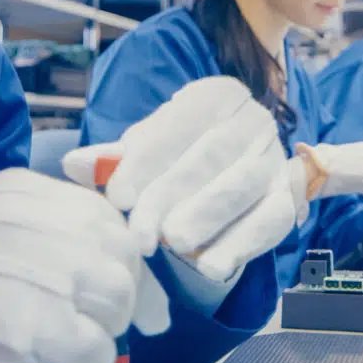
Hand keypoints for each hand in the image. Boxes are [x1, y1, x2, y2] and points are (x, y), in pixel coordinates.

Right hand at [0, 169, 170, 362]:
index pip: (108, 218)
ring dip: (105, 330)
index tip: (133, 294)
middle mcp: (38, 220)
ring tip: (71, 345)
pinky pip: (94, 348)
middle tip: (106, 329)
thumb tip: (102, 267)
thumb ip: (37, 231)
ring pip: (116, 301)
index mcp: (25, 191)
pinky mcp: (30, 322)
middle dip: (124, 298)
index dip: (127, 261)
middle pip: (122, 259)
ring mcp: (37, 270)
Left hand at [64, 77, 298, 283]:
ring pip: (243, 185)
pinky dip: (242, 245)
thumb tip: (74, 164)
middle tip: (141, 236)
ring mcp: (274, 158)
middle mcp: (252, 120)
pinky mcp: (289, 198)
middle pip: (210, 155)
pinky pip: (271, 220)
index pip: (179, 123)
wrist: (237, 170)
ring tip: (175, 245)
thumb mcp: (147, 152)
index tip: (118, 198)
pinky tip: (211, 266)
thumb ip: (114, 159)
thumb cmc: (179, 158)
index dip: (146, 160)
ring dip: (208, 216)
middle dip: (170, 196)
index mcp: (216, 96)